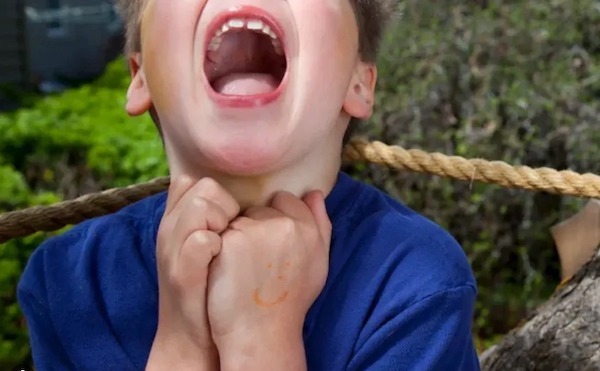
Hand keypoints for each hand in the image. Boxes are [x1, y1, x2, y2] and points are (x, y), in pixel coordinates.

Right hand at [147, 176, 238, 368]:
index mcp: (175, 222)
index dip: (217, 196)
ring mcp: (173, 251)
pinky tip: (225, 258)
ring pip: (201, 207)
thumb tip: (233, 198)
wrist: (192, 338)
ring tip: (230, 246)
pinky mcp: (182, 274)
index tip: (228, 220)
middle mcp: (169, 231)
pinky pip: (200, 239)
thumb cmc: (209, 288)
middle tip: (233, 234)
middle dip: (226, 206)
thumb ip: (211, 220)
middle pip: (203, 188)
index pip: (193, 182)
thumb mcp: (204, 249)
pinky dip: (216, 244)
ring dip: (223, 222)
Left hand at [207, 191, 331, 368]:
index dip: (275, 222)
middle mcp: (285, 225)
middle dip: (255, 227)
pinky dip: (219, 247)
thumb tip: (314, 192)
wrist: (261, 334)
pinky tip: (226, 270)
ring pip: (238, 219)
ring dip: (235, 236)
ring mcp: (256, 231)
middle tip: (257, 261)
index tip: (271, 247)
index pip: (285, 200)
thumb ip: (320, 224)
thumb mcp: (318, 263)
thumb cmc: (290, 302)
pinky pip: (219, 231)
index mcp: (309, 228)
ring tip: (242, 268)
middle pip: (260, 209)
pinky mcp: (230, 241)